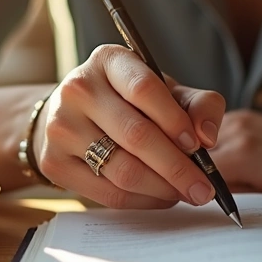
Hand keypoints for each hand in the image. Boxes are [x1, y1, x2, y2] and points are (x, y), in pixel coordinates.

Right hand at [30, 44, 225, 208]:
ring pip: (123, 170)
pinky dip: (144, 201)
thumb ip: (199, 105)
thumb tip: (207, 137)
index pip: (144, 88)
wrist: (71, 116)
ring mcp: (61, 127)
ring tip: (186, 192)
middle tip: (204, 189)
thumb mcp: (167, 91)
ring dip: (163, 188)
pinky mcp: (54, 163)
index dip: (175, 120)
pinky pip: (108, 193)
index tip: (198, 145)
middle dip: (178, 168)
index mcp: (109, 61)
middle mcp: (78, 88)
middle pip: (136, 135)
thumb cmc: (129, 102)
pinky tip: (161, 196)